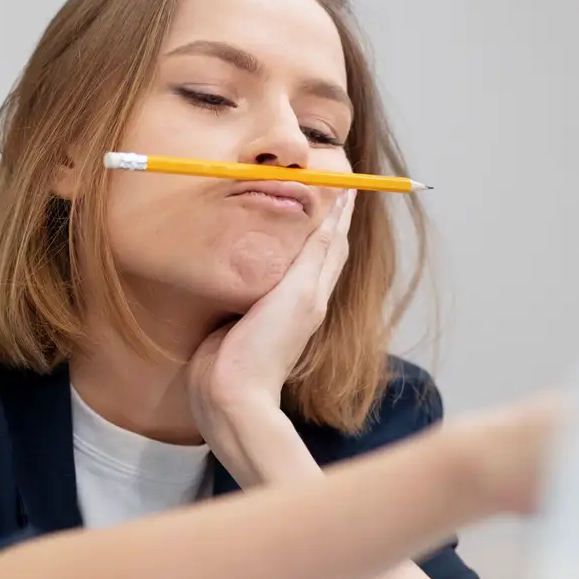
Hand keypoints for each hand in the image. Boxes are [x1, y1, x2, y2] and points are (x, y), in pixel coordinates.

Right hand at [189, 190, 353, 479]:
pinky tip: (254, 249)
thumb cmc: (266, 347)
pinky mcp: (242, 314)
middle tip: (324, 189)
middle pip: (318, 252)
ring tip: (291, 209)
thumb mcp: (295, 295)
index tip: (347, 184)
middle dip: (325, 221)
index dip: (341, 214)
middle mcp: (298, 298)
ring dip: (295, 236)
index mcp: (313, 292)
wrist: (231, 394)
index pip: (334, 243)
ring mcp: (270, 307)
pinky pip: (259, 275)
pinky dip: (264, 256)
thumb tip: (333, 219)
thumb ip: (311, 257)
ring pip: (291, 262)